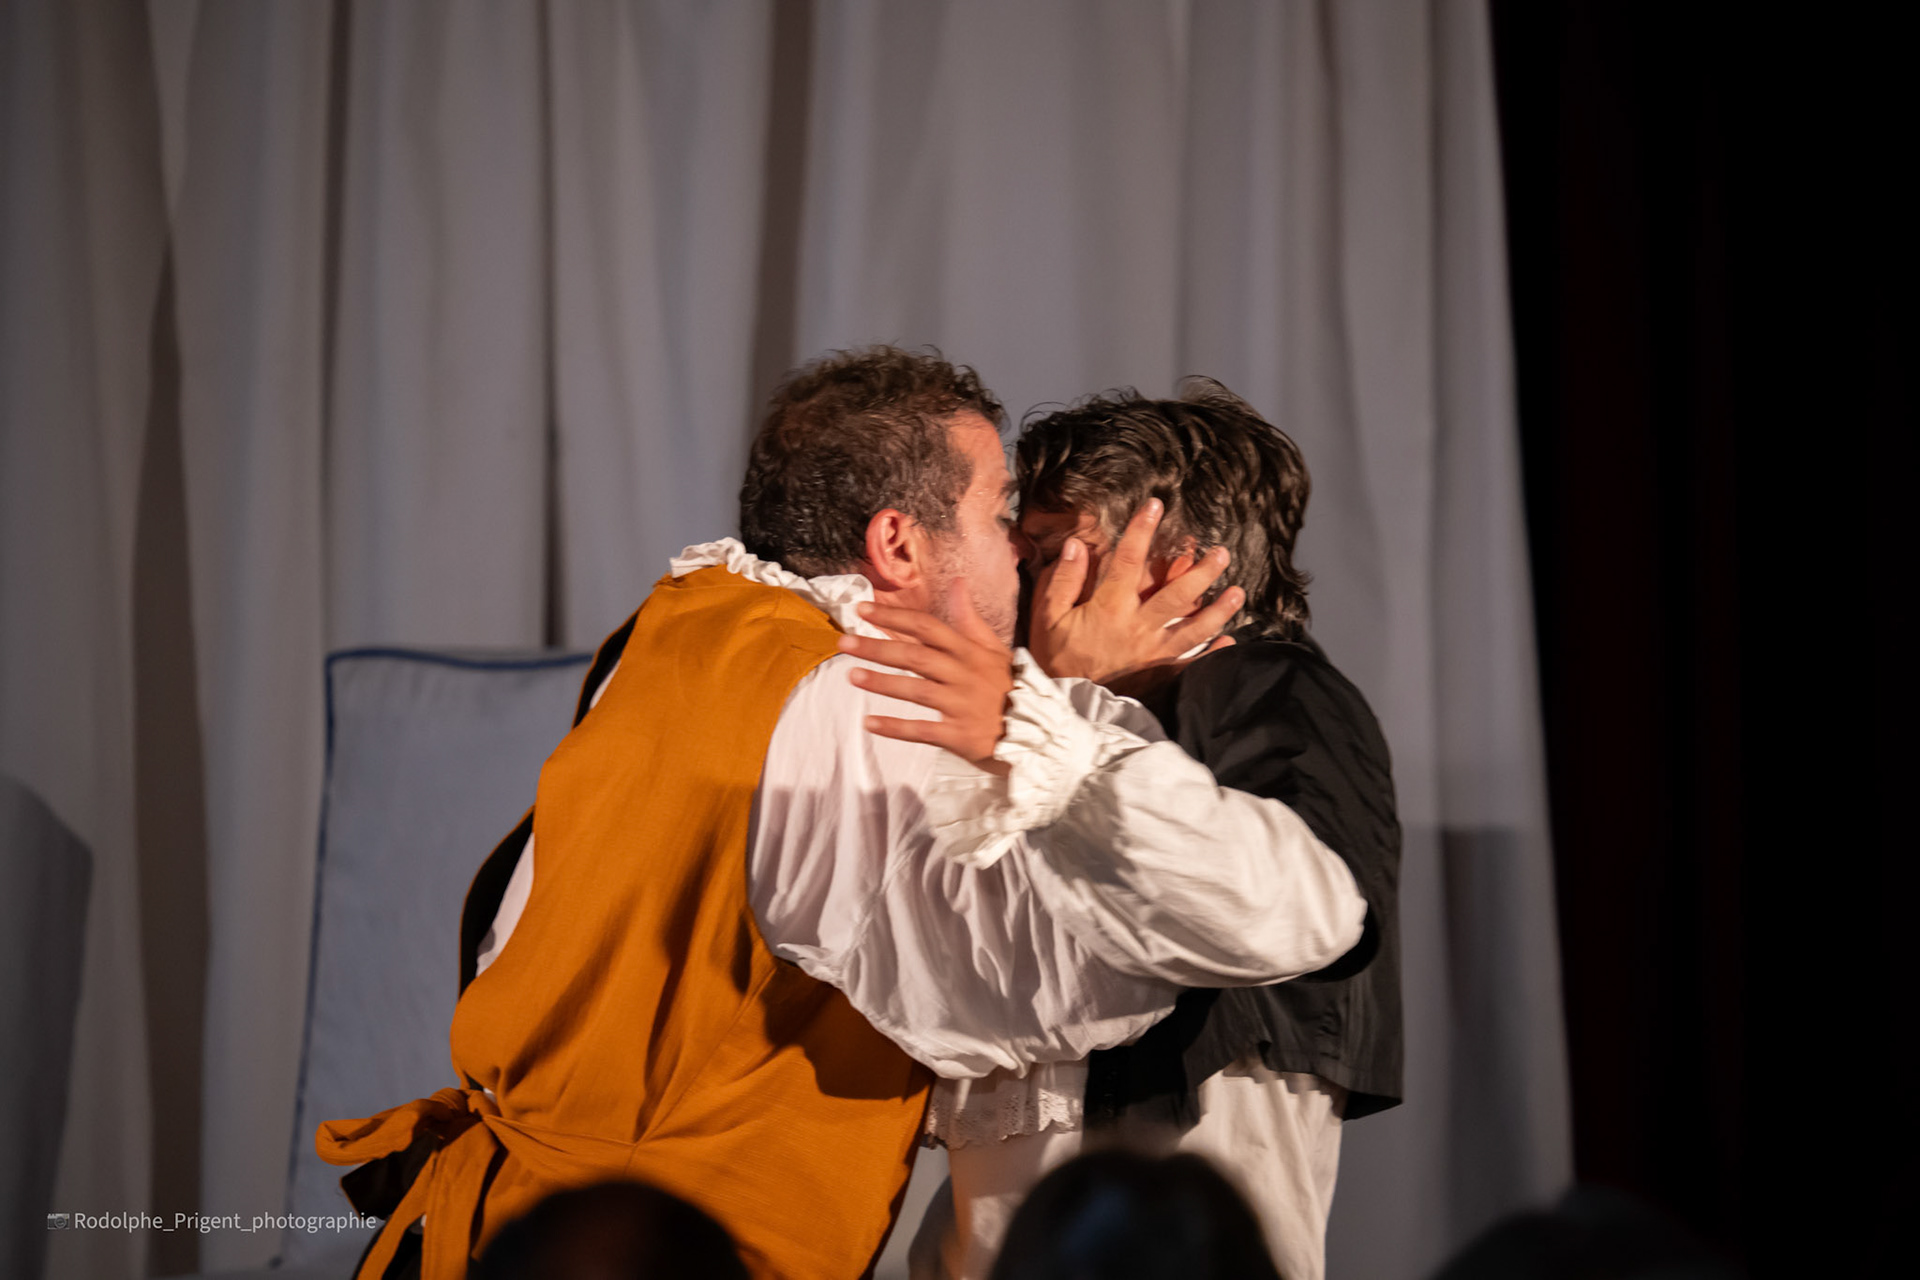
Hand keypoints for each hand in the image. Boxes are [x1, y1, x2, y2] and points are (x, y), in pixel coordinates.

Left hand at [837, 580, 1015, 773]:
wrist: (1037, 732)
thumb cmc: (1009, 687)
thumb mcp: (995, 649)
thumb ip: (970, 618)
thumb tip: (957, 582)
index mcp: (969, 651)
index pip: (927, 627)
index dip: (895, 617)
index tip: (862, 610)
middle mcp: (963, 674)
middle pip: (915, 656)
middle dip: (878, 647)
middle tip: (843, 642)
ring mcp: (960, 706)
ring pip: (916, 690)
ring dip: (882, 683)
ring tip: (851, 676)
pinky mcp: (959, 736)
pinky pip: (922, 730)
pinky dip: (895, 727)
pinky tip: (869, 723)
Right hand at [1029, 499, 1241, 684]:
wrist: (1066, 707)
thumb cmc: (1056, 659)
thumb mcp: (1047, 618)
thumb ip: (1063, 581)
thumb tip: (1077, 545)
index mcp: (1110, 608)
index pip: (1129, 561)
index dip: (1141, 531)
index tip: (1155, 506)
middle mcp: (1138, 627)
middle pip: (1176, 595)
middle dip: (1201, 572)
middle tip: (1222, 553)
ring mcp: (1153, 653)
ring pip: (1193, 629)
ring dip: (1218, 611)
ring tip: (1238, 593)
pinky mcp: (1160, 675)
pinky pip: (1190, 665)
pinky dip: (1212, 655)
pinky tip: (1230, 643)